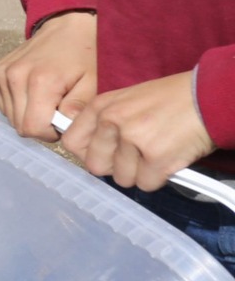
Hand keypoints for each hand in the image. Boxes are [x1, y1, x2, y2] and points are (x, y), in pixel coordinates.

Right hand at [0, 11, 97, 140]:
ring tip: (46, 101)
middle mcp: (15, 77)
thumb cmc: (84, 55)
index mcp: (41, 81)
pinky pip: (4, 104)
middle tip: (56, 112)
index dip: (49, 133)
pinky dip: (18, 105)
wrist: (66, 26)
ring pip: (10, 116)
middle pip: (19, 125)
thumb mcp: (92, 82)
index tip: (62, 123)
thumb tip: (65, 128)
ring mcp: (2, 73)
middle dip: (39, 125)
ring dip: (28, 115)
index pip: (32, 128)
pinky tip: (33, 94)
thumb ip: (78, 108)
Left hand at [60, 71, 213, 191]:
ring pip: (122, 178)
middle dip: (116, 167)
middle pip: (96, 166)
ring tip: (157, 153)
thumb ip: (106, 123)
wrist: (208, 97)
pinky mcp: (156, 157)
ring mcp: (133, 139)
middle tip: (137, 157)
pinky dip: (159, 178)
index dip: (89, 154)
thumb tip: (91, 150)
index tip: (105, 155)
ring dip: (141, 173)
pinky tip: (169, 159)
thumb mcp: (127, 100)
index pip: (72, 143)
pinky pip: (146, 184)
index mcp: (100, 106)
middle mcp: (111, 121)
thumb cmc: (171, 99)